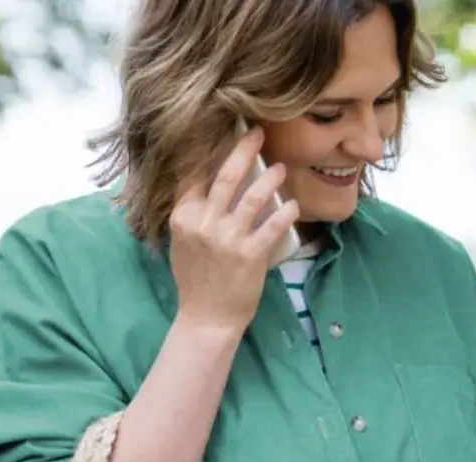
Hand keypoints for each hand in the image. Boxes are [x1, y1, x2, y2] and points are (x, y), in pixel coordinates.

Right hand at [166, 126, 298, 333]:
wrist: (206, 316)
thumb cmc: (195, 278)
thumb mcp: (182, 241)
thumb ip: (190, 211)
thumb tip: (204, 178)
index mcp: (183, 217)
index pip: (194, 174)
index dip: (210, 149)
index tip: (225, 131)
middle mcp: (203, 224)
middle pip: (226, 177)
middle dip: (243, 151)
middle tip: (258, 133)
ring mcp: (227, 239)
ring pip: (252, 198)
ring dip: (269, 178)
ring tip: (281, 168)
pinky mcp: (249, 255)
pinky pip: (272, 226)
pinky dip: (285, 212)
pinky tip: (294, 203)